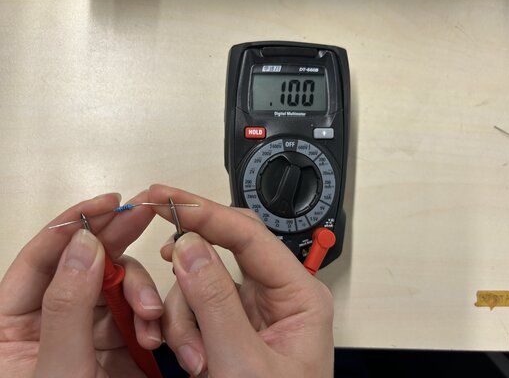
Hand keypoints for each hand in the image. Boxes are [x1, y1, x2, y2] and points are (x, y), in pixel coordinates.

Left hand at [0, 192, 163, 376]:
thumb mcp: (58, 367)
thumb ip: (68, 305)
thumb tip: (85, 244)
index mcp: (13, 323)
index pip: (40, 258)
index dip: (74, 223)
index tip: (109, 203)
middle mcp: (50, 319)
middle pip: (85, 263)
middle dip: (116, 240)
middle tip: (145, 212)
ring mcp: (86, 330)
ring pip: (118, 285)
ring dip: (141, 293)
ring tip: (152, 315)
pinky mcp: (118, 342)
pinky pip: (138, 311)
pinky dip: (152, 318)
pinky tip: (155, 336)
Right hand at [151, 184, 333, 377]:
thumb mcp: (243, 364)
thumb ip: (215, 303)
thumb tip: (190, 246)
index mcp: (298, 295)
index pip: (251, 235)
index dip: (207, 213)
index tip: (168, 200)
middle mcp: (277, 293)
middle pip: (228, 243)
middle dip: (191, 240)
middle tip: (155, 213)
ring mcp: (251, 308)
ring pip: (203, 276)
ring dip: (182, 309)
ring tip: (188, 356)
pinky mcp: (230, 323)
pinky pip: (196, 303)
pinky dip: (180, 323)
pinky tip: (186, 355)